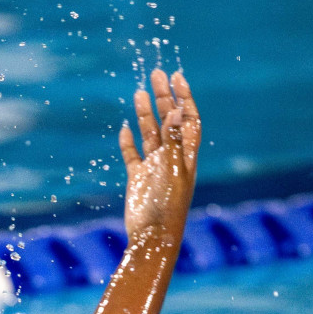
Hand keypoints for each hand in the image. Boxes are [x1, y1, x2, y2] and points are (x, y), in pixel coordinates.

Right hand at [119, 69, 200, 244]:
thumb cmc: (167, 209)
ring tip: (139, 93)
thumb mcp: (172, 172)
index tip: (177, 77)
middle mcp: (172, 159)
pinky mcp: (137, 180)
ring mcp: (154, 169)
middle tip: (156, 74)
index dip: (184, 98)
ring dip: (146, 114)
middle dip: (164, 97)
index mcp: (186, 156)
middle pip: (169, 122)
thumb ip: (174, 141)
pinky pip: (133, 156)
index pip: (188, 120)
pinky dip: (128, 142)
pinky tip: (124, 129)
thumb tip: (176, 110)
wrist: (151, 239)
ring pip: (150, 135)